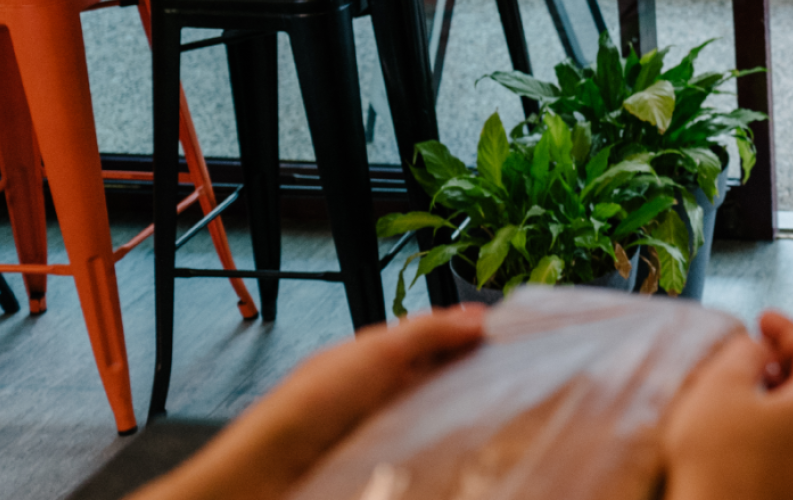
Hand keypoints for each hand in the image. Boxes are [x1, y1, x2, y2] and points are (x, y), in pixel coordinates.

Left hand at [129, 305, 488, 499]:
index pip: (433, 339)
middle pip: (441, 378)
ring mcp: (383, 429)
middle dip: (475, 376)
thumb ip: (427, 332)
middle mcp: (379, 392)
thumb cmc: (309, 408)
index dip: (470, 337)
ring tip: (504, 416)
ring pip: (439, 416)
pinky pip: (429, 451)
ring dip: (466, 416)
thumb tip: (478, 318)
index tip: (516, 339)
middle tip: (521, 378)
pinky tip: (469, 450)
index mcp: (372, 357)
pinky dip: (449, 448)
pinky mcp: (386, 464)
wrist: (271, 473)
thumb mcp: (375, 352)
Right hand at [664, 311, 792, 499]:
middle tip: (758, 350)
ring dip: (782, 398)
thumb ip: (745, 352)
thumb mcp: (721, 386)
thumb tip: (756, 347)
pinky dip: (780, 430)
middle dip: (787, 362)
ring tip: (747, 391)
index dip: (788, 327)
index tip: (767, 319)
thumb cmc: (718, 469)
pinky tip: (747, 433)